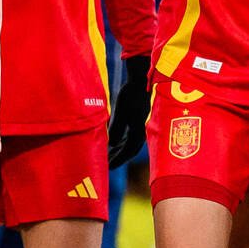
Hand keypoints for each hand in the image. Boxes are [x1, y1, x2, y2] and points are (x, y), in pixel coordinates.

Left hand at [108, 53, 150, 168]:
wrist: (140, 80)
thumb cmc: (130, 95)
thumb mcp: (120, 112)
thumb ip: (116, 128)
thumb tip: (111, 143)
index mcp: (138, 131)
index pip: (128, 151)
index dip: (118, 160)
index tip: (108, 167)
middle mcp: (141, 130)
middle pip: (129, 149)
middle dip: (118, 157)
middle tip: (107, 164)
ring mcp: (141, 125)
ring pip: (130, 143)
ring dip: (120, 150)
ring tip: (109, 155)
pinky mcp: (139, 119)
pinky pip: (131, 135)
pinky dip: (122, 141)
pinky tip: (115, 143)